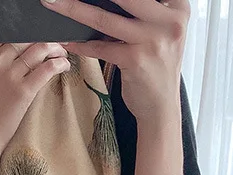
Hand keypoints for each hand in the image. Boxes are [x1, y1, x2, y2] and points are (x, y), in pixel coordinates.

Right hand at [0, 25, 70, 157]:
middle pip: (26, 37)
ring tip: (62, 51)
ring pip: (39, 50)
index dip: (23, 30)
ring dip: (55, 48)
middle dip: (43, 37)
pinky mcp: (23, 91)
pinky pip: (46, 70)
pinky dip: (58, 64)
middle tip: (55, 41)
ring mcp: (10, 75)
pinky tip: (64, 64)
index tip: (34, 32)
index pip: (8, 29)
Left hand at [40, 0, 188, 123]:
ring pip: (104, 18)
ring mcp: (153, 40)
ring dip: (74, 10)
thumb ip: (141, 13)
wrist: (161, 107)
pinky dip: (81, 44)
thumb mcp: (158, 32)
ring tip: (54, 3)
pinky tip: (69, 40)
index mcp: (178, 8)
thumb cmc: (156, 67)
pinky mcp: (135, 60)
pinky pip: (101, 47)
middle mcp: (170, 21)